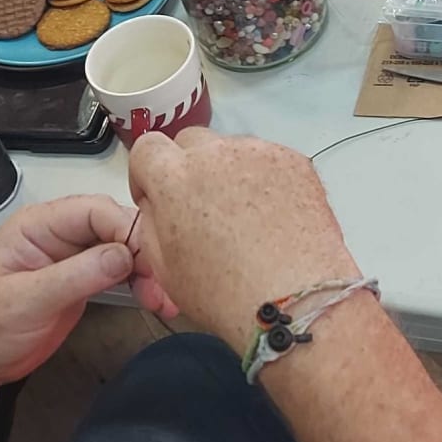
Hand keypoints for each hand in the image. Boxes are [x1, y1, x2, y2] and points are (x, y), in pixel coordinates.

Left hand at [0, 196, 165, 399]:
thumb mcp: (25, 301)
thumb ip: (75, 275)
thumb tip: (124, 255)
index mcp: (39, 225)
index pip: (94, 210)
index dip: (127, 229)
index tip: (150, 257)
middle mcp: (59, 235)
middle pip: (115, 226)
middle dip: (144, 250)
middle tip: (164, 282)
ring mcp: (73, 259)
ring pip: (123, 249)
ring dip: (148, 269)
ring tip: (166, 296)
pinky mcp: (82, 282)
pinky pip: (120, 272)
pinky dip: (140, 283)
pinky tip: (156, 297)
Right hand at [126, 130, 359, 350]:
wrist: (294, 299)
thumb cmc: (222, 293)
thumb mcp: (162, 266)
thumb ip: (152, 220)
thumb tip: (158, 200)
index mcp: (173, 177)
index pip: (147, 147)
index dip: (148, 174)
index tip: (158, 197)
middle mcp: (214, 152)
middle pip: (191, 143)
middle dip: (189, 168)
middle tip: (205, 208)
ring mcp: (258, 151)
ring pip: (232, 150)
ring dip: (229, 172)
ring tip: (247, 216)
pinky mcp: (293, 159)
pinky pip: (268, 160)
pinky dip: (265, 180)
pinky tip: (275, 216)